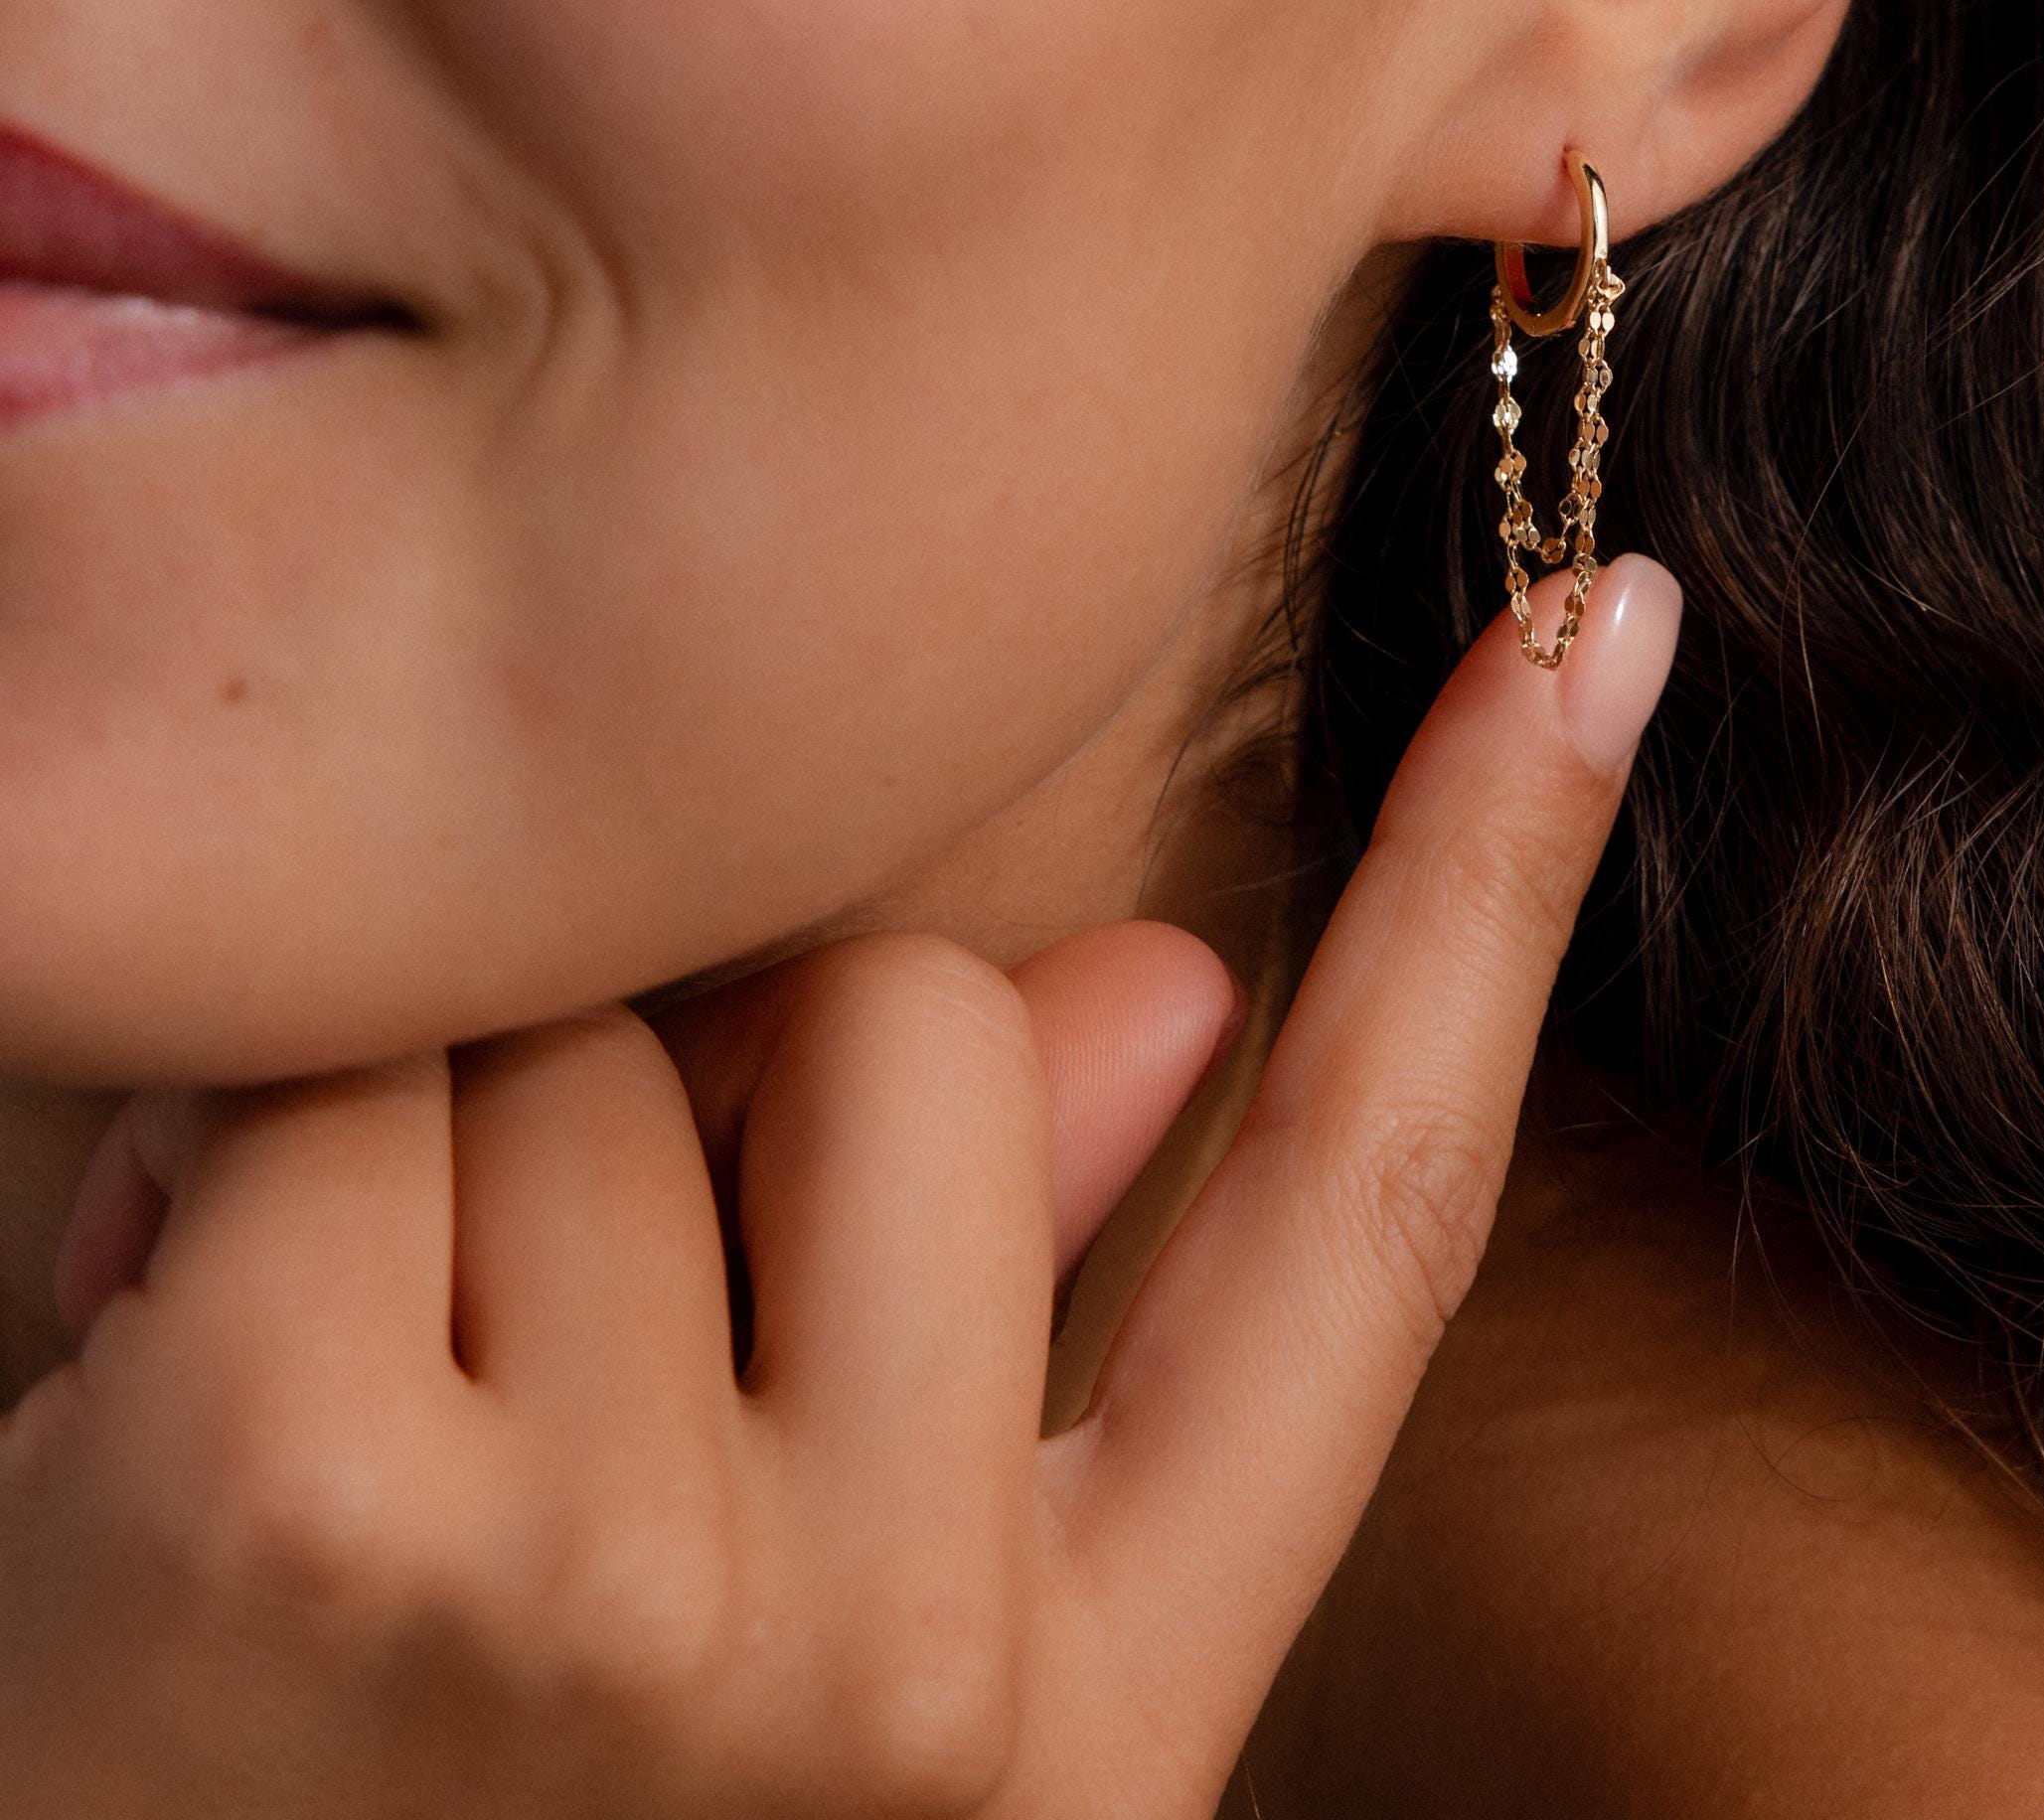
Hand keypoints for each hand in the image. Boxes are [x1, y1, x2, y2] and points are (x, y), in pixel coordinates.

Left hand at [0, 557, 1681, 1817]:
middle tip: (536, 1348)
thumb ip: (1010, 1324)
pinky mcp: (324, 1516)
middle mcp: (917, 1686)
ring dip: (463, 1156)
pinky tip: (155, 1411)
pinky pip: (358, 1081)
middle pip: (935, 1020)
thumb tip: (1177, 980)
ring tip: (337, 1428)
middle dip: (734, 1079)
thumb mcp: (796, 1662)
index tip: (1601, 621)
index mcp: (1087, 1722)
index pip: (1374, 1221)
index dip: (1506, 898)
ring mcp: (635, 1618)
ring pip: (623, 1031)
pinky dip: (230, 1179)